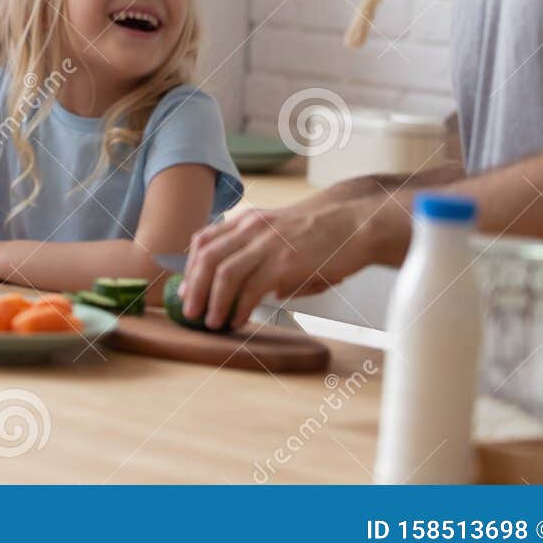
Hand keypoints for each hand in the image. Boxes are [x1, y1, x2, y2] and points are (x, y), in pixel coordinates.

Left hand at [180, 198, 408, 329]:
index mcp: (248, 220)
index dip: (190, 265)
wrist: (355, 225)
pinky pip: (250, 289)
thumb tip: (269, 293)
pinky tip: (239, 320)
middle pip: (206, 258)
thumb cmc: (324, 234)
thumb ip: (266, 255)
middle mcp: (251, 228)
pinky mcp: (283, 263)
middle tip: (190, 311)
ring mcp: (266, 244)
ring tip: (211, 322)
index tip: (186, 288)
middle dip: (193, 287)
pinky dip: (239, 308)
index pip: (204, 239)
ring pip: (223, 274)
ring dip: (212, 301)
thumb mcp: (284, 234)